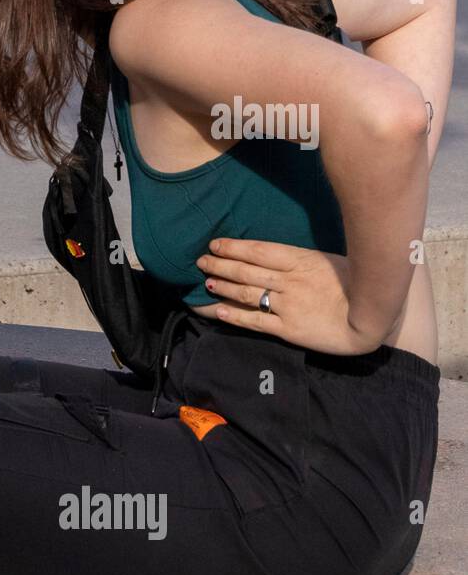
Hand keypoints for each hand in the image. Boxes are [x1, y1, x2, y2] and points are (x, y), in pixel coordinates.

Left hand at [195, 238, 380, 355]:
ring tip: (207, 281)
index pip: (259, 251)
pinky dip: (234, 315)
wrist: (374, 321)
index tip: (215, 244)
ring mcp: (288, 306)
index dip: (234, 247)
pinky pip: (255, 321)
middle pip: (247, 271)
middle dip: (221, 265)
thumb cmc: (357, 286)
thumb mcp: (331, 262)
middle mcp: (291, 281)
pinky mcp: (289, 329)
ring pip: (247, 294)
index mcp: (302, 261)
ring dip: (224, 286)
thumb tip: (275, 253)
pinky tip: (218, 310)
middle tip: (201, 261)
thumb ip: (302, 259)